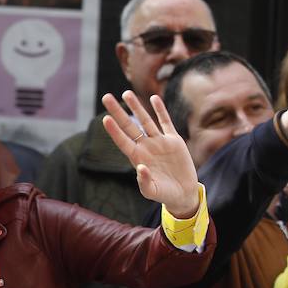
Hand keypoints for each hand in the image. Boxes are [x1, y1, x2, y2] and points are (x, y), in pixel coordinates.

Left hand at [102, 90, 199, 217]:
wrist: (182, 192)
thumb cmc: (163, 194)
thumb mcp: (152, 191)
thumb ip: (144, 181)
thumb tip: (140, 168)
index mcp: (137, 158)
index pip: (122, 141)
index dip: (114, 130)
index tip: (105, 119)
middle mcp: (145, 147)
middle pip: (129, 126)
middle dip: (118, 112)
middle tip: (106, 97)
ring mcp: (158, 142)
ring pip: (146, 120)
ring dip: (136, 107)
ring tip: (126, 93)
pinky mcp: (173, 140)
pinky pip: (166, 122)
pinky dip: (160, 110)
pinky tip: (154, 99)